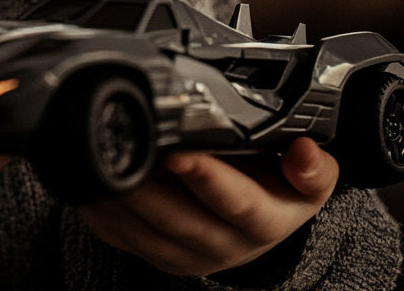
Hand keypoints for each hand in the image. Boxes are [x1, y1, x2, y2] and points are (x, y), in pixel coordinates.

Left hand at [78, 138, 338, 275]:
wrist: (260, 225)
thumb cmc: (279, 188)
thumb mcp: (310, 179)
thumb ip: (313, 168)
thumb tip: (306, 152)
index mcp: (263, 221)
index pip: (236, 202)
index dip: (206, 178)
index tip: (178, 152)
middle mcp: (224, 244)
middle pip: (179, 219)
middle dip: (147, 186)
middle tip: (123, 149)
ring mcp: (187, 254)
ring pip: (146, 232)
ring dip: (120, 199)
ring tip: (101, 162)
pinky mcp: (157, 255)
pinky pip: (124, 238)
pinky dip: (104, 212)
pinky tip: (90, 183)